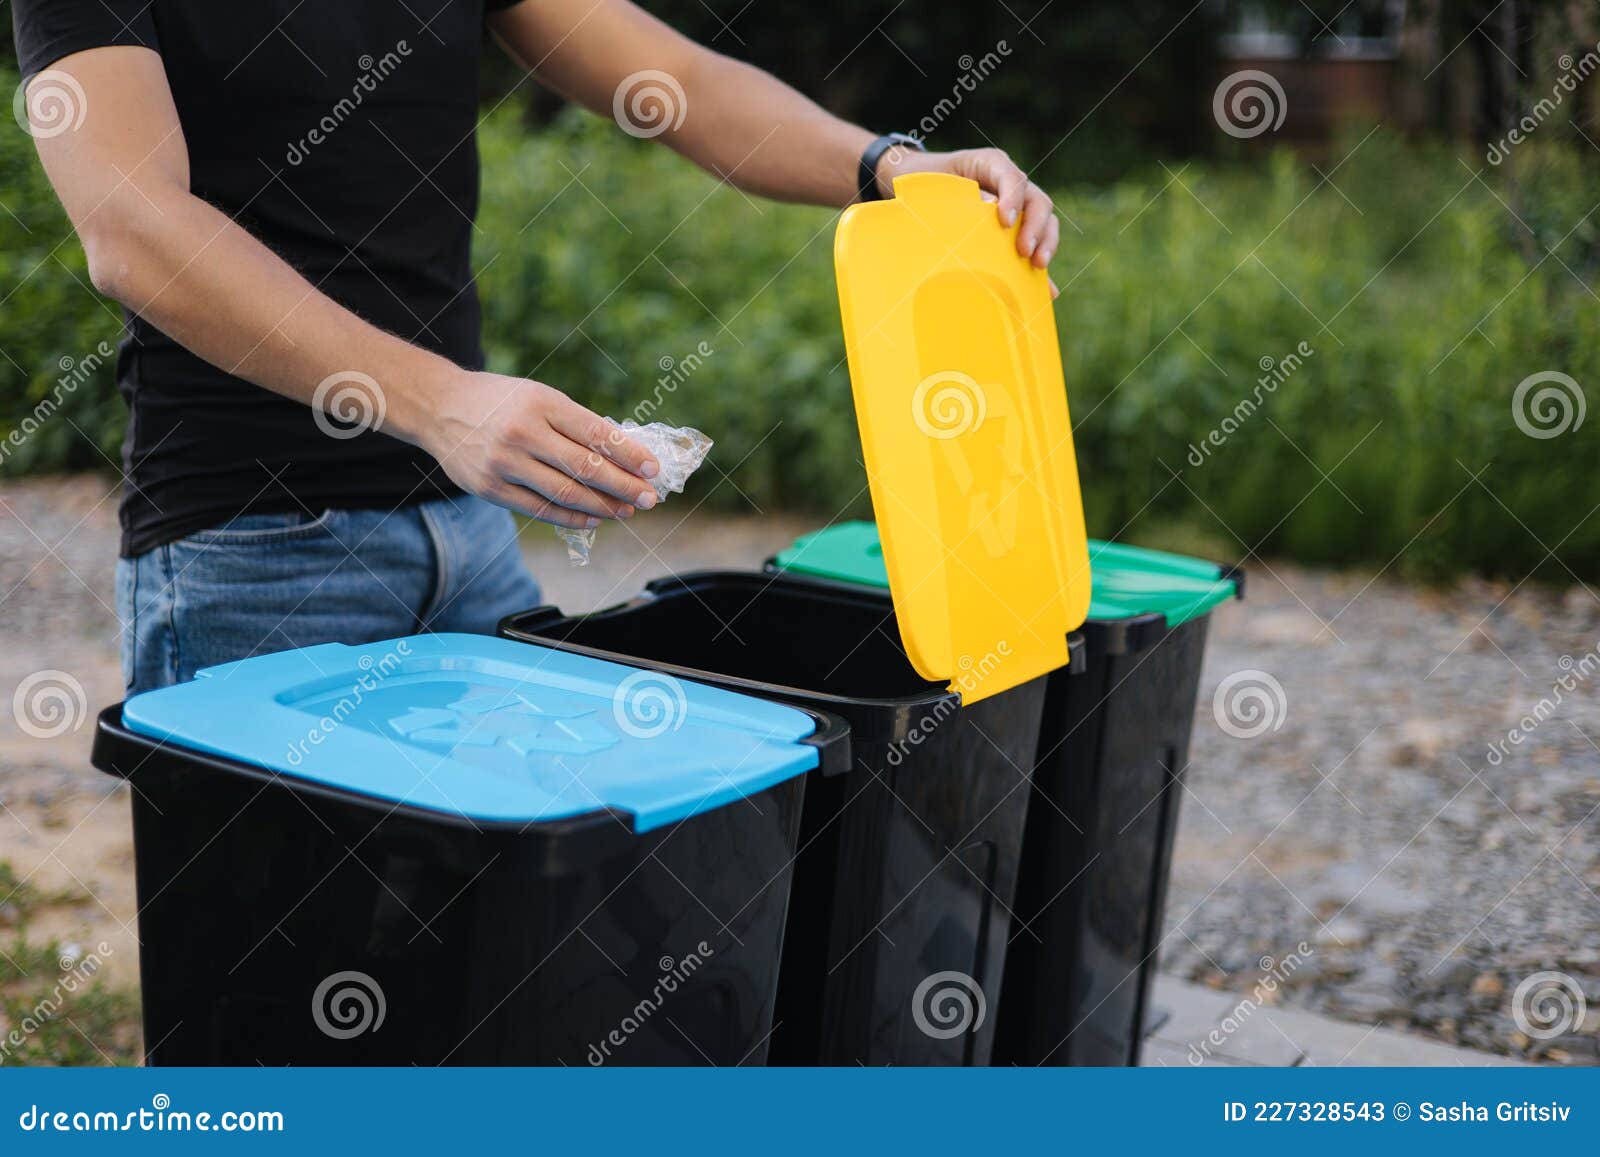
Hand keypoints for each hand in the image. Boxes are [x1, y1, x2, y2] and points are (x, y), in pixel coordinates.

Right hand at [421, 371, 660, 529]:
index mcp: (542, 403)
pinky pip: (540, 509)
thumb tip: (622, 456)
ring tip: (626, 511)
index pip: (596, 432)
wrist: (439, 407)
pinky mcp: (490, 488)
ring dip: (602, 507)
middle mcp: (523, 432)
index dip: (629, 454)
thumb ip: (574, 424)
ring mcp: (505, 463)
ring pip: (565, 493)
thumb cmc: (501, 402)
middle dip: (624, 486)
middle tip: (649, 498)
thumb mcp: (538, 397)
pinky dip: (571, 517)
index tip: (653, 469)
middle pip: (585, 468)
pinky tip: (593, 519)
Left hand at [877, 146, 1060, 292]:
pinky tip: (1046, 289)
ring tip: (1038, 266)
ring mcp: (1017, 205)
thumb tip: (988, 208)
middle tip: (1024, 251)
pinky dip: (1039, 264)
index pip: (1012, 177)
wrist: (916, 183)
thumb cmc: (925, 182)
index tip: (1005, 221)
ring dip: (1045, 243)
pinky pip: (1035, 244)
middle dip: (1035, 227)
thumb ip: (959, 195)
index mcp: (991, 164)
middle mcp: (1010, 183)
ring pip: (1045, 220)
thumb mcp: (936, 186)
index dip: (1013, 198)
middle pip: (1037, 200)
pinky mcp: (1016, 228)